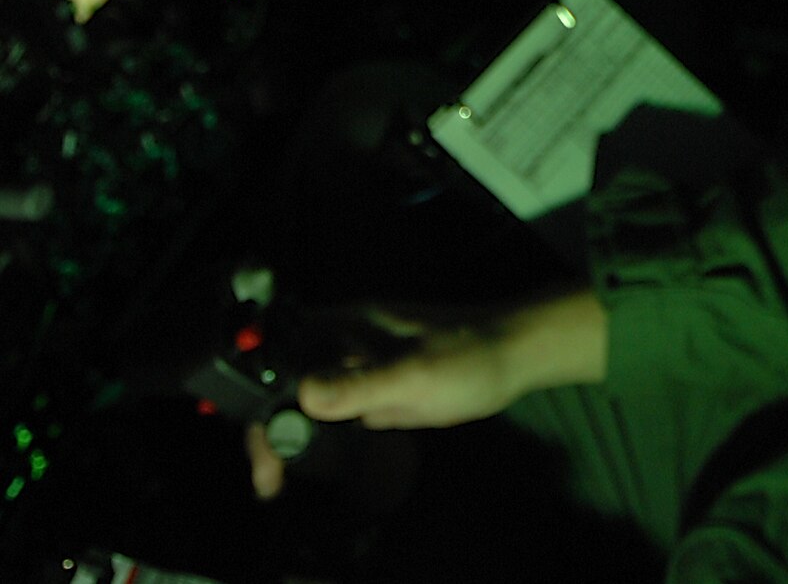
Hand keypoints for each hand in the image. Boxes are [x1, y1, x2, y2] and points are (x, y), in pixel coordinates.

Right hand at [247, 290, 606, 499]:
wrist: (515, 357)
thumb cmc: (469, 354)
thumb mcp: (413, 373)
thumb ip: (360, 385)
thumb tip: (303, 397)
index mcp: (343, 324)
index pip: (278, 352)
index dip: (255, 389)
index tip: (257, 434)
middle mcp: (340, 341)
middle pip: (283, 379)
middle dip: (267, 424)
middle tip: (268, 475)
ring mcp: (355, 365)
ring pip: (302, 398)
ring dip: (285, 435)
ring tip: (274, 480)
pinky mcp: (371, 387)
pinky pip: (330, 411)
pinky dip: (312, 437)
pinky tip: (303, 465)